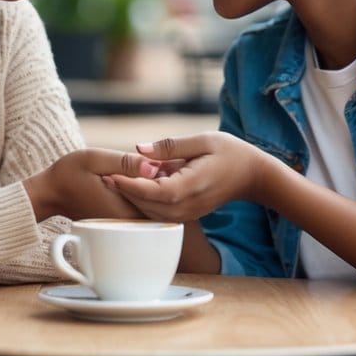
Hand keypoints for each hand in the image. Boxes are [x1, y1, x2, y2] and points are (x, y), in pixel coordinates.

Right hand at [23, 148, 159, 220]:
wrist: (52, 194)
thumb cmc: (70, 173)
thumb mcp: (94, 159)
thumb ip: (125, 163)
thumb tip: (154, 167)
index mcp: (125, 209)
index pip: (163, 197)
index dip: (172, 176)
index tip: (169, 160)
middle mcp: (129, 222)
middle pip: (166, 205)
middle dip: (170, 182)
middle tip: (167, 161)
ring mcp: (127, 224)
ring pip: (159, 208)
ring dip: (162, 188)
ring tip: (152, 168)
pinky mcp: (125, 221)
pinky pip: (149, 209)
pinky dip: (152, 193)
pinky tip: (145, 175)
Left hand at [103, 132, 275, 222]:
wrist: (253, 176)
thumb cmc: (231, 153)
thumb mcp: (203, 140)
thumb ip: (170, 147)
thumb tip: (139, 148)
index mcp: (188, 187)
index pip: (150, 191)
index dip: (127, 184)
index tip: (109, 173)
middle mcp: (186, 206)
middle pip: (145, 205)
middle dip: (124, 191)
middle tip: (103, 175)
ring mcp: (186, 214)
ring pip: (149, 213)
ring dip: (132, 198)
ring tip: (115, 179)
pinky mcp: (186, 215)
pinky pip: (158, 213)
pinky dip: (144, 202)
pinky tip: (134, 186)